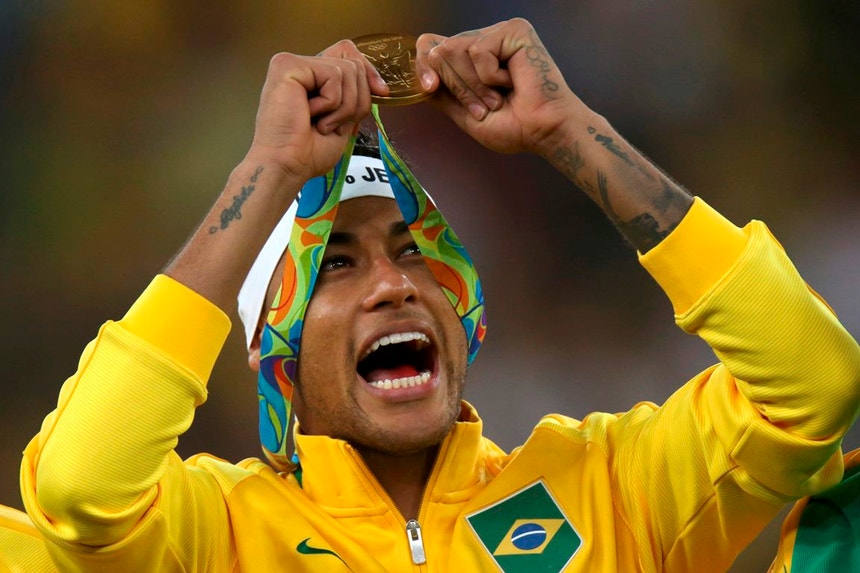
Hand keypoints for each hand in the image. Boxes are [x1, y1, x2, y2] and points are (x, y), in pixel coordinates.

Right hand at [246, 42, 387, 182]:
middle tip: (333, 124)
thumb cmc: (308, 152)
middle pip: (354, 63)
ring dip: (343, 107)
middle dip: (356, 101)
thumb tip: (380, 86)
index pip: (348, 53)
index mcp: (312, 78)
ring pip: (348, 70)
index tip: (381, 93)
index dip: (369, 71)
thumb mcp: (343, 120)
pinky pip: (334, 74)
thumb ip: (356, 97)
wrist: (287, 166)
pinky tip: (310, 115)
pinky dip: (331, 103)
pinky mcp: (287, 65)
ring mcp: (292, 63)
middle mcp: (301, 67)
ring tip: (320, 123)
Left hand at [415, 18, 583, 156]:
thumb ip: (443, 95)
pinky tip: (512, 81)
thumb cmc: (515, 127)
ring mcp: (498, 33)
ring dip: (474, 85)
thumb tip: (420, 83)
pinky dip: (490, 75)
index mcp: (471, 59)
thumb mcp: (466, 115)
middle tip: (486, 106)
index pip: (430, 46)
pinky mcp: (513, 30)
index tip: (431, 88)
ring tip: (498, 97)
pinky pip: (478, 49)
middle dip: (458, 87)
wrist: (543, 131)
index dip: (422, 66)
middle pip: (439, 51)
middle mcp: (484, 41)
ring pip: (454, 49)